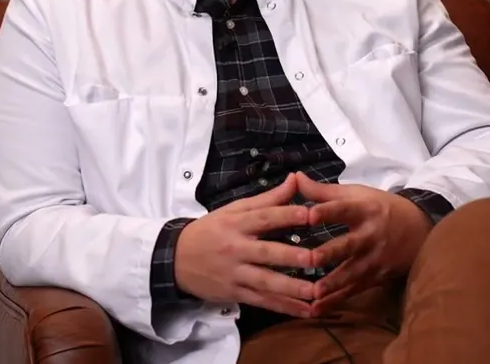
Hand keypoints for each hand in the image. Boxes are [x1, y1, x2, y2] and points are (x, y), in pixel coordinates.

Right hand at [175, 174, 316, 316]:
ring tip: (315, 292)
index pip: (263, 217)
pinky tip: (305, 310)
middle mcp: (236, 249)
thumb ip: (267, 198)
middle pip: (265, 253)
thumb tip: (295, 179)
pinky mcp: (234, 293)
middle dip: (290, 256)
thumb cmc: (210, 231)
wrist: (174, 259)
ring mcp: (235, 274)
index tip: (309, 213)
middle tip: (315, 258)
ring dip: (291, 288)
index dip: (285, 214)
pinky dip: (284, 307)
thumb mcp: (233, 210)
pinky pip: (262, 301)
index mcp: (236, 224)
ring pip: (265, 282)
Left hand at [295, 172, 432, 315]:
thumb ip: (323, 191)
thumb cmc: (380, 207)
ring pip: (352, 272)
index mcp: (364, 209)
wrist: (419, 228)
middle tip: (310, 260)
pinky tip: (318, 308)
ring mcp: (376, 258)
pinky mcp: (377, 276)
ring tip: (313, 293)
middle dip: (330, 253)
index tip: (309, 215)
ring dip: (333, 284)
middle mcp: (371, 234)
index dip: (327, 212)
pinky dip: (337, 299)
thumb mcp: (357, 194)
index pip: (343, 209)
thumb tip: (295, 177)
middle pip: (349, 245)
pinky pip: (355, 289)